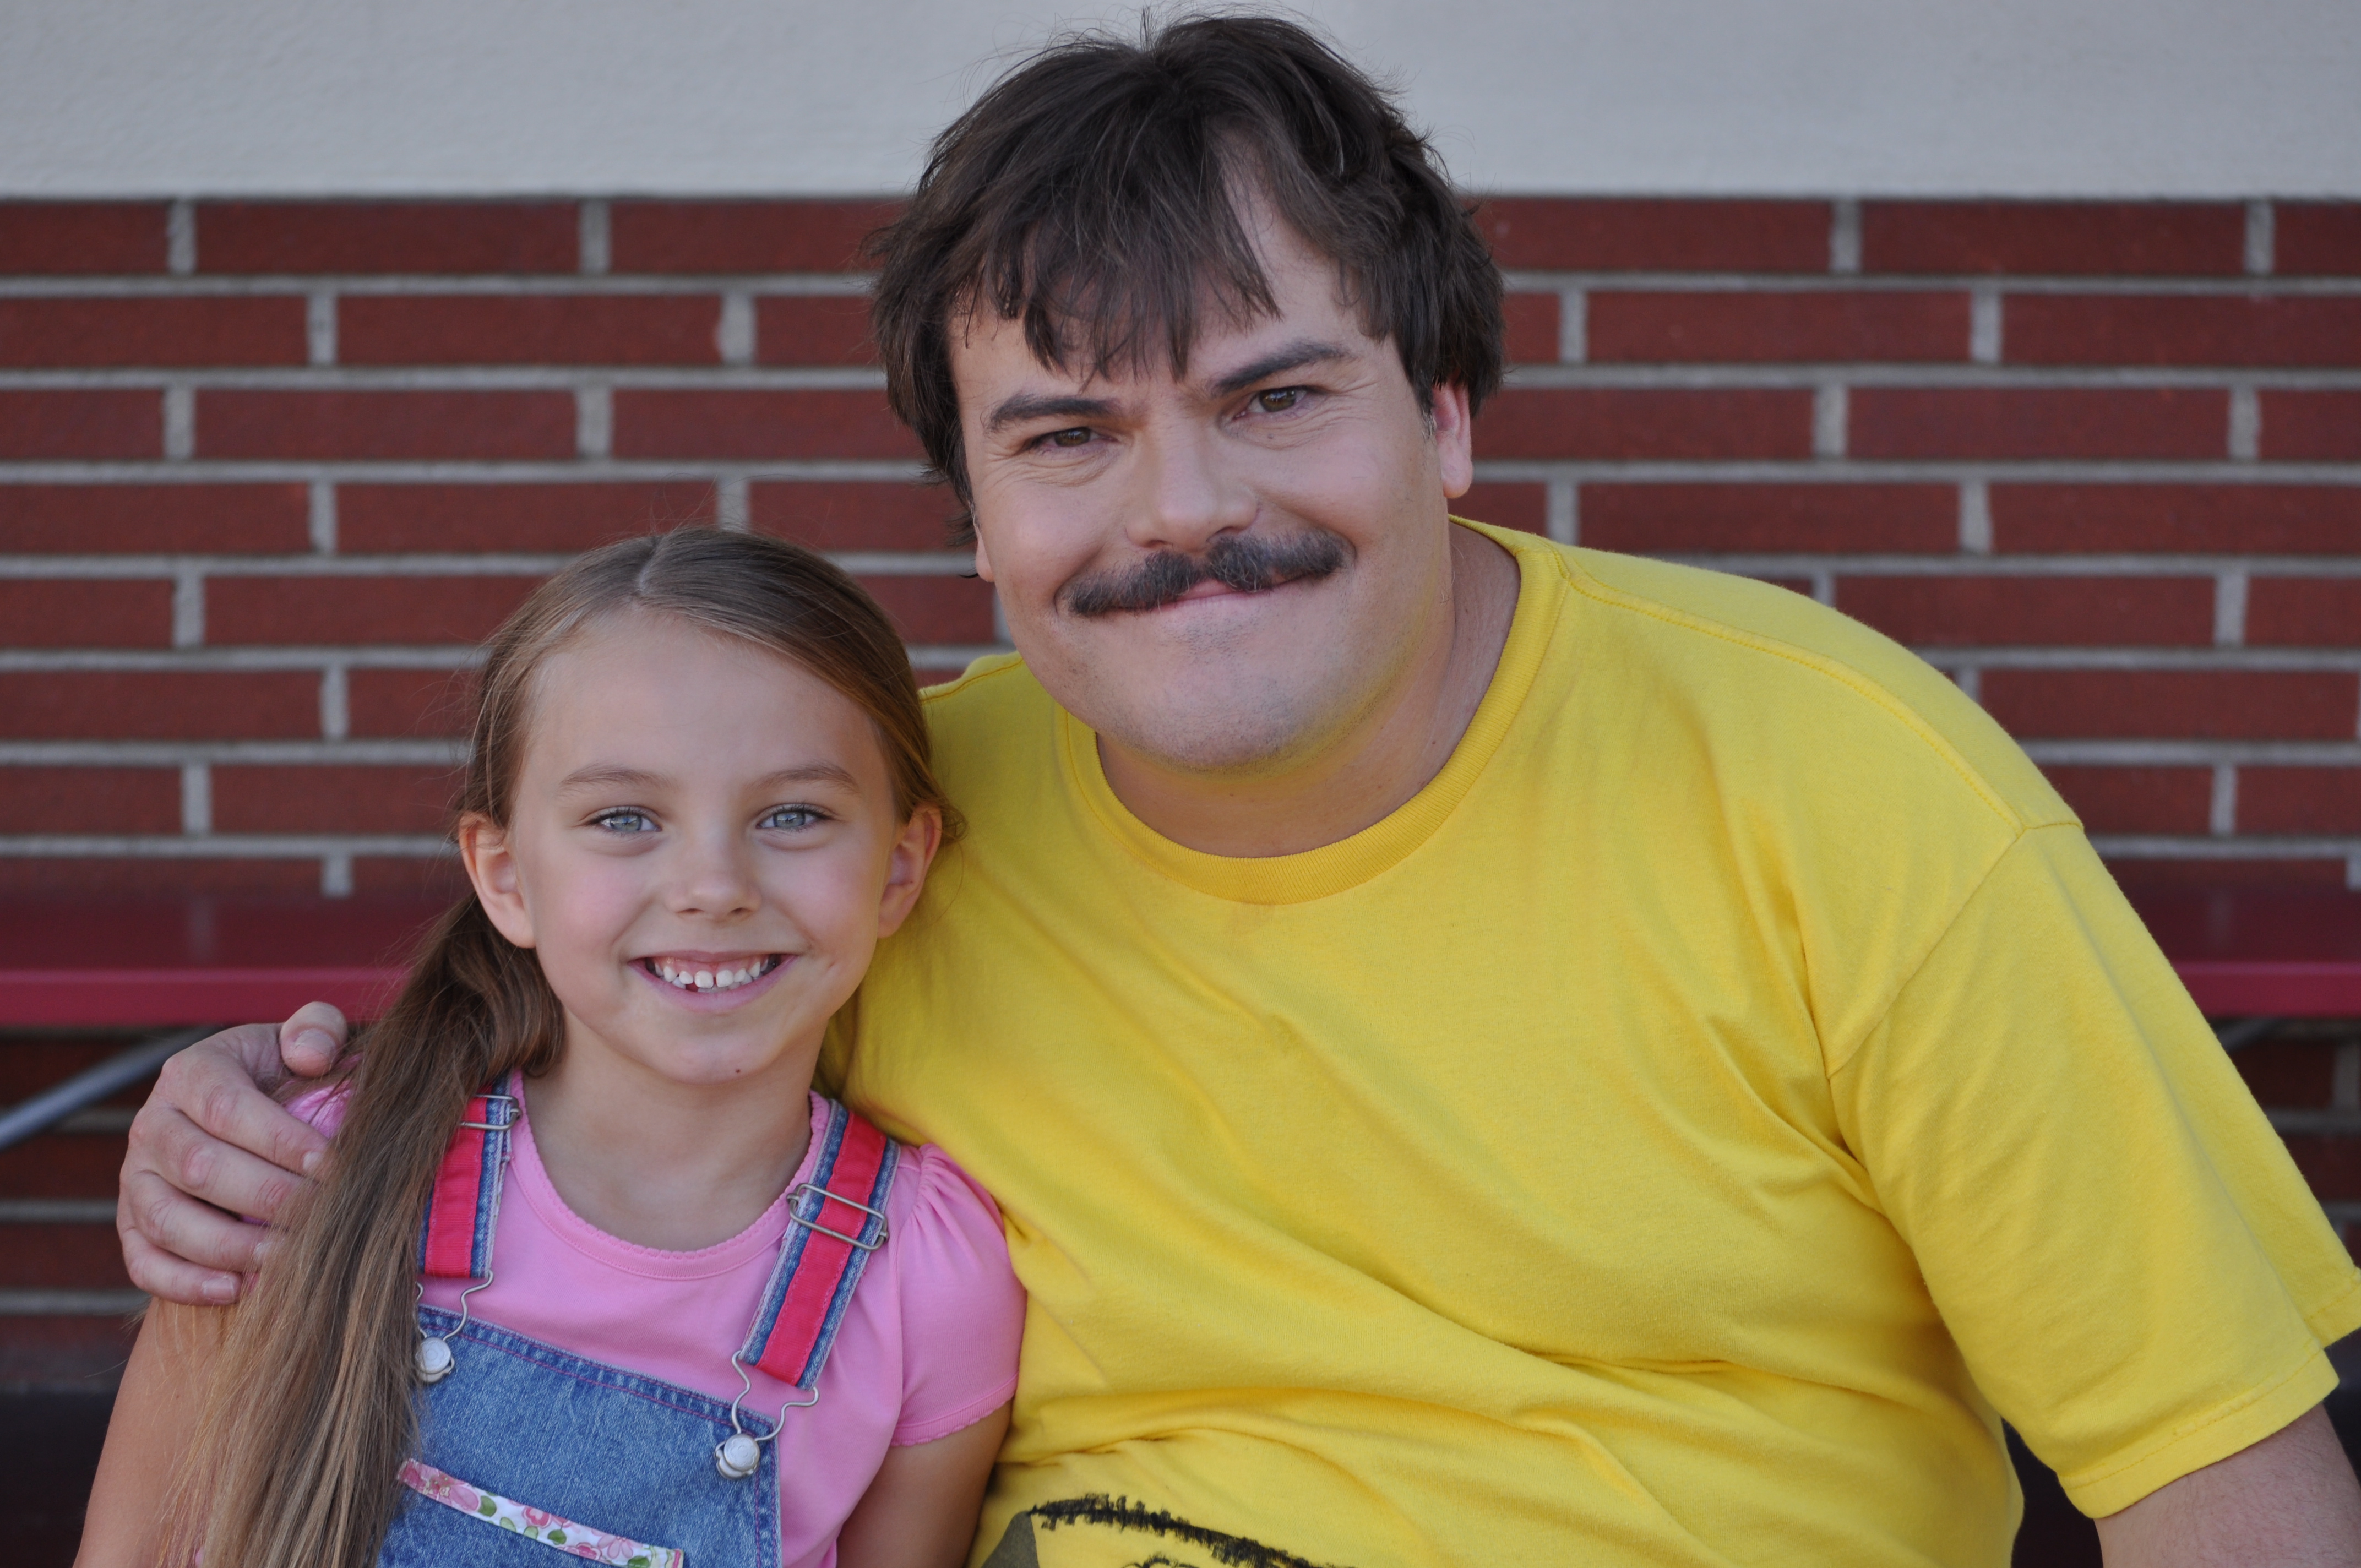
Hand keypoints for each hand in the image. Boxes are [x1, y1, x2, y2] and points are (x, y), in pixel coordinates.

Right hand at [116, 1002, 348, 1304]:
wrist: (245, 1111)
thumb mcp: (303, 1039)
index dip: (283, 1142)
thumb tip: (312, 1054)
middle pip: (201, 1169)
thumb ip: (316, 1028)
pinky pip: (144, 1262)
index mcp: (192, 1073)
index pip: (230, 1109)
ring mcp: (135, 1178)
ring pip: (168, 1221)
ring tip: (288, 1259)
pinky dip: (187, 1283)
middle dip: (269, 1198)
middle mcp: (152, 1125)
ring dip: (231, 1247)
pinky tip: (238, 1289)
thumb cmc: (283, 1076)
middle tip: (324, 1217)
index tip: (334, 1167)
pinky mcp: (130, 1225)